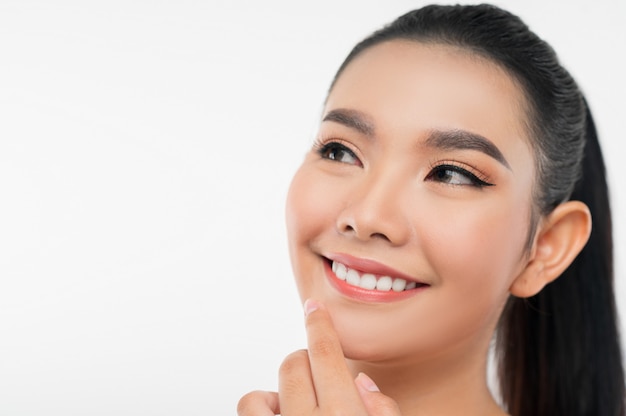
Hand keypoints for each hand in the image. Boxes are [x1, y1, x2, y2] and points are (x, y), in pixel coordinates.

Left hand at [237, 299, 400, 414]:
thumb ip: (384, 411)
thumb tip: (361, 383)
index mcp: (344, 415)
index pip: (325, 351)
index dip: (319, 323)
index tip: (314, 308)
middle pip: (295, 364)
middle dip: (308, 362)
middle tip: (323, 380)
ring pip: (261, 393)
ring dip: (281, 390)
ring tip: (298, 403)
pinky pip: (249, 409)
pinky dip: (262, 407)